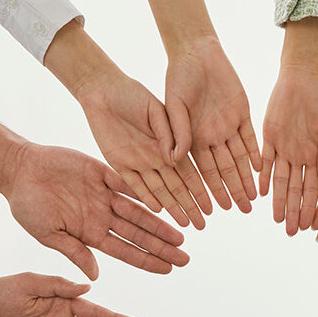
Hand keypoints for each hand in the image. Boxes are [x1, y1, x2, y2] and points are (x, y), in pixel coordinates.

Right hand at [2, 143, 188, 279]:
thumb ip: (74, 252)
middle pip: (139, 234)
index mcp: (89, 234)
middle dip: (162, 246)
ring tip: (182, 235)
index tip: (168, 270)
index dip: (147, 260)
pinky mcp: (103, 172)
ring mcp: (104, 195)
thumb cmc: (26, 205)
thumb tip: (95, 278)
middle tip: (186, 258)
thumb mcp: (48, 234)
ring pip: (140, 211)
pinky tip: (166, 200)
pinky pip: (129, 183)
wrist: (18, 169)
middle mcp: (101, 216)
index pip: (125, 251)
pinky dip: (146, 191)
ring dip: (160, 223)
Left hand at [80, 72, 211, 228]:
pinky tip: (158, 210)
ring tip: (185, 224)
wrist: (105, 91)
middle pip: (177, 187)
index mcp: (169, 143)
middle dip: (190, 206)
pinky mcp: (119, 163)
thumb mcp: (155, 110)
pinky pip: (134, 185)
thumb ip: (167, 133)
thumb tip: (176, 157)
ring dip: (172, 207)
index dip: (201, 190)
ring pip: (158, 190)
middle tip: (203, 225)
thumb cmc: (133, 94)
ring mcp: (138, 162)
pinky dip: (145, 197)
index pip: (189, 172)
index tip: (213, 206)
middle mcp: (157, 157)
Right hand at [165, 37, 260, 211]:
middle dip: (232, 191)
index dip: (209, 191)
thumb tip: (175, 160)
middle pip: (224, 170)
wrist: (196, 51)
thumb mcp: (173, 104)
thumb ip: (177, 131)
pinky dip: (256, 154)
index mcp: (192, 138)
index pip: (203, 171)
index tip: (214, 210)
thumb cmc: (178, 77)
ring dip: (245, 178)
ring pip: (239, 158)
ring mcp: (227, 126)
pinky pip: (251, 138)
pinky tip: (261, 171)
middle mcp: (211, 137)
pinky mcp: (242, 113)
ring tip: (253, 199)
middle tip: (240, 211)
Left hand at [261, 65, 317, 233]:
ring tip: (277, 220)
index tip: (313, 225)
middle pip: (294, 189)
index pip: (314, 187)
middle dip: (294, 211)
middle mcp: (299, 155)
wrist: (305, 74)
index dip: (313, 206)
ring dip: (277, 200)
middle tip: (292, 232)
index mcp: (317, 154)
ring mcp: (283, 147)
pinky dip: (261, 175)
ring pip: (278, 180)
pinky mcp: (268, 135)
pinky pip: (263, 159)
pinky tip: (260, 193)